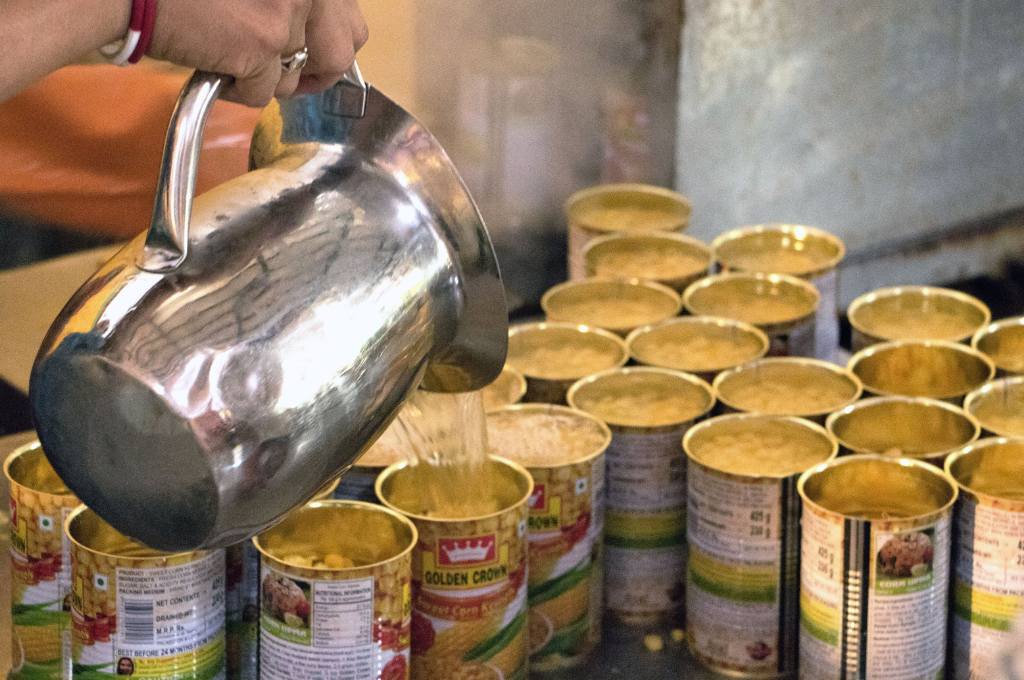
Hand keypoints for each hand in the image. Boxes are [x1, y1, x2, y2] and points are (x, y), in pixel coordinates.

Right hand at [148, 0, 367, 106]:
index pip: (350, 18)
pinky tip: (214, 66)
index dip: (331, 41)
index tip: (311, 53)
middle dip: (315, 72)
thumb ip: (294, 5)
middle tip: (284, 73)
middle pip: (340, 53)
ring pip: (296, 76)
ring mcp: (287, 13)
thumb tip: (323, 41)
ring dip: (267, 79)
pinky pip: (263, 93)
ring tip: (232, 58)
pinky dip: (237, 90)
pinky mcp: (262, 45)